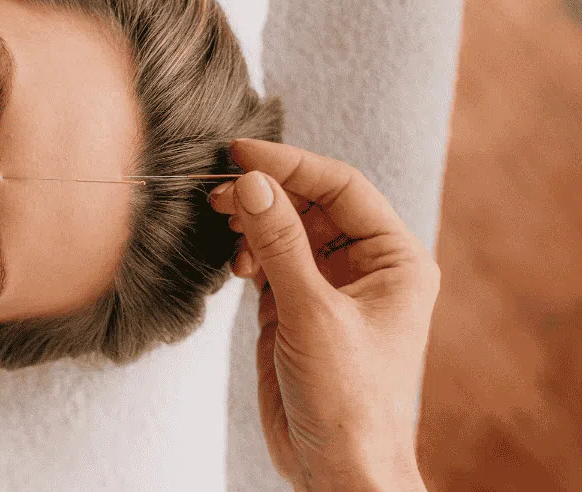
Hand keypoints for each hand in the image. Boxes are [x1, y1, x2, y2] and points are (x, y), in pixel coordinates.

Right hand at [209, 139, 438, 491]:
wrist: (337, 467)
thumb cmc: (350, 399)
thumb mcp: (313, 313)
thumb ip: (281, 244)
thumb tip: (253, 184)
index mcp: (394, 258)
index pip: (341, 187)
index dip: (292, 164)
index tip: (242, 154)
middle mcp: (364, 266)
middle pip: (310, 203)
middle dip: (266, 193)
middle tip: (220, 192)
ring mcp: (326, 286)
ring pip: (285, 229)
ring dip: (253, 221)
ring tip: (223, 221)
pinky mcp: (294, 309)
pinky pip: (267, 260)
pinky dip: (246, 252)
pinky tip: (233, 260)